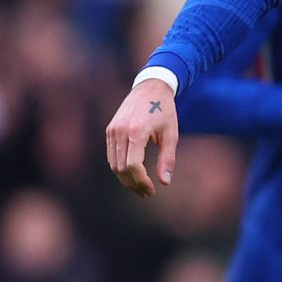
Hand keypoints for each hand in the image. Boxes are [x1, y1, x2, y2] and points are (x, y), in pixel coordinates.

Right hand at [106, 78, 178, 197]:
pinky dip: (120, 168)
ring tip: (141, 187)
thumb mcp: (171, 134)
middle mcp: (120, 132)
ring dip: (126, 179)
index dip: (141, 181)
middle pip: (121, 168)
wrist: (150, 88)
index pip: (133, 165)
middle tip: (147, 193)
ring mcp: (112, 131)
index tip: (152, 189)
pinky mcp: (109, 130)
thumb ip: (168, 158)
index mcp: (136, 132)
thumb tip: (165, 182)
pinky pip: (111, 155)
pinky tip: (133, 174)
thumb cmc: (164, 110)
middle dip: (133, 184)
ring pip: (113, 164)